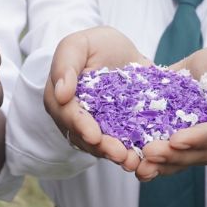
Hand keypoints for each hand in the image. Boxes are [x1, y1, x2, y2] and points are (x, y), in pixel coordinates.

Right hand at [44, 26, 149, 171]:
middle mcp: (75, 118)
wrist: (119, 50)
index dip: (81, 126)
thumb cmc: (94, 44)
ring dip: (118, 155)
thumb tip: (61, 93)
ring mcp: (96, 127)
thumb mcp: (77, 44)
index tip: (94, 135)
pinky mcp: (118, 131)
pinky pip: (123, 144)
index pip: (68, 115)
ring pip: (103, 146)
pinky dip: (133, 152)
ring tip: (135, 162)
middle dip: (103, 148)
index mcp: (60, 98)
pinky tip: (146, 158)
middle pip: (85, 138)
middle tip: (120, 155)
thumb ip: (66, 65)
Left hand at [136, 46, 206, 179]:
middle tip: (149, 153)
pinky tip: (137, 167)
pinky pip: (169, 160)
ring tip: (140, 167)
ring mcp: (199, 150)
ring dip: (160, 165)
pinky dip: (154, 165)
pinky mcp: (181, 148)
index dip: (198, 138)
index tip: (176, 140)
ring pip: (181, 161)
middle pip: (196, 154)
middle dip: (172, 155)